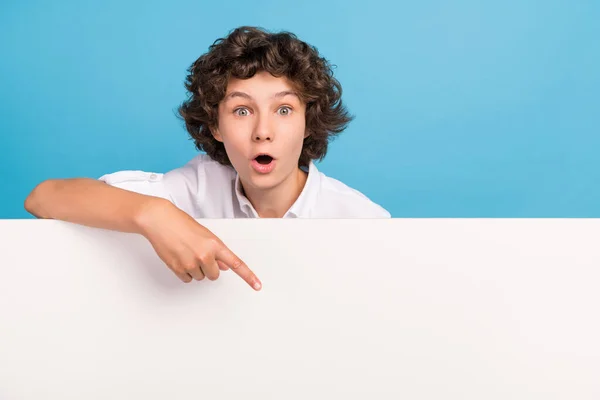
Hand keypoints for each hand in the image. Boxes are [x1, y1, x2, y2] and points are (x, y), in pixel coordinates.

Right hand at [136, 199, 260, 289]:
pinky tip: (179, 258)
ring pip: (200, 277)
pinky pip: (187, 279)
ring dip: (195, 269)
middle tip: (198, 254)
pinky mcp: (178, 269)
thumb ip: (217, 252)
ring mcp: (191, 263)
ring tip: (186, 252)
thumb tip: (225, 267)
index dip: (248, 276)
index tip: (257, 286)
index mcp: (215, 245)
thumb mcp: (205, 235)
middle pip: (214, 275)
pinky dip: (184, 272)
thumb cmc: (182, 224)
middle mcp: (205, 255)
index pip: (236, 263)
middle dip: (209, 268)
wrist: (160, 220)